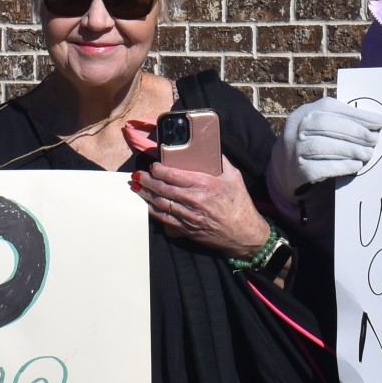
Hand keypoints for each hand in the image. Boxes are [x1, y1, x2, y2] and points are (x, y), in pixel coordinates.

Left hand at [135, 158, 272, 258]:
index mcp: (204, 184)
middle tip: (137, 175)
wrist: (244, 234)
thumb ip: (221, 161)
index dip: (158, 170)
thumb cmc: (240, 205)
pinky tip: (147, 205)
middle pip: (162, 188)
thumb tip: (210, 147)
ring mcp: (188, 216)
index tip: (153, 166)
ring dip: (145, 195)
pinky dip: (153, 211)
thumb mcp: (234, 177)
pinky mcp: (187, 229)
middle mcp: (194, 200)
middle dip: (146, 181)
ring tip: (137, 187)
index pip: (173, 175)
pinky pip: (164, 219)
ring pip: (160, 204)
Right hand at [267, 98, 381, 207]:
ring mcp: (295, 149)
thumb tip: (375, 123)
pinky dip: (341, 166)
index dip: (357, 115)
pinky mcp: (298, 170)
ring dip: (350, 150)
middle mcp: (297, 127)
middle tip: (374, 140)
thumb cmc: (313, 140)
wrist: (286, 165)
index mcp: (306, 111)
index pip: (332, 108)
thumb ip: (343, 120)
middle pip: (327, 125)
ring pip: (323, 146)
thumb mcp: (321, 124)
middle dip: (355, 132)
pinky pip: (320, 167)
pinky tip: (355, 166)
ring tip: (368, 154)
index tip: (379, 122)